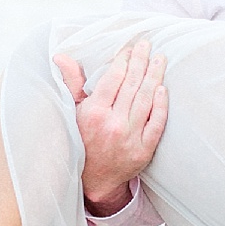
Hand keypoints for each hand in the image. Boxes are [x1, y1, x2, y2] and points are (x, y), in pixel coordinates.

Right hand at [55, 40, 168, 215]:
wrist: (94, 180)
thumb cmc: (81, 140)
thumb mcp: (73, 112)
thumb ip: (72, 83)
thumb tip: (61, 56)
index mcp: (94, 113)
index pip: (113, 79)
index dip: (123, 60)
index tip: (129, 49)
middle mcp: (113, 124)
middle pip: (132, 86)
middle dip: (141, 62)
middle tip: (147, 45)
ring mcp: (130, 138)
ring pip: (146, 100)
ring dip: (154, 77)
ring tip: (160, 60)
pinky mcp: (144, 150)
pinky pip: (156, 123)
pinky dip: (161, 106)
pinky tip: (163, 89)